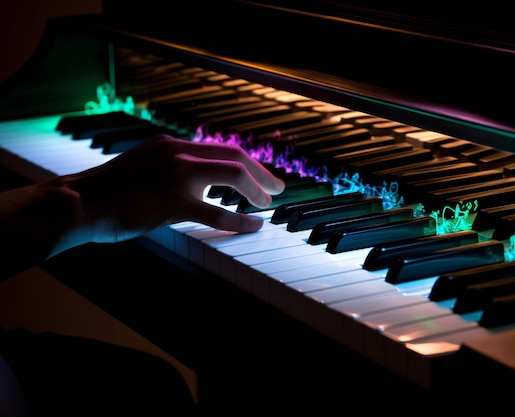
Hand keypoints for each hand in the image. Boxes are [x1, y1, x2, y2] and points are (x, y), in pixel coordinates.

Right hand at [0, 134, 284, 275]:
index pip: (219, 148)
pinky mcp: (171, 203)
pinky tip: (253, 226)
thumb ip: (169, 170)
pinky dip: (240, 220)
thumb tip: (197, 184)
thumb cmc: (108, 193)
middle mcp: (176, 153)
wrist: (78, 203)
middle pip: (233, 156)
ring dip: (255, 190)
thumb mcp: (141, 168)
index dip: (245, 161)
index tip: (259, 173)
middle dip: (261, 172)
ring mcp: (175, 176)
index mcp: (170, 145)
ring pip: (231, 176)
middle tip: (278, 188)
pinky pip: (217, 213)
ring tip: (267, 205)